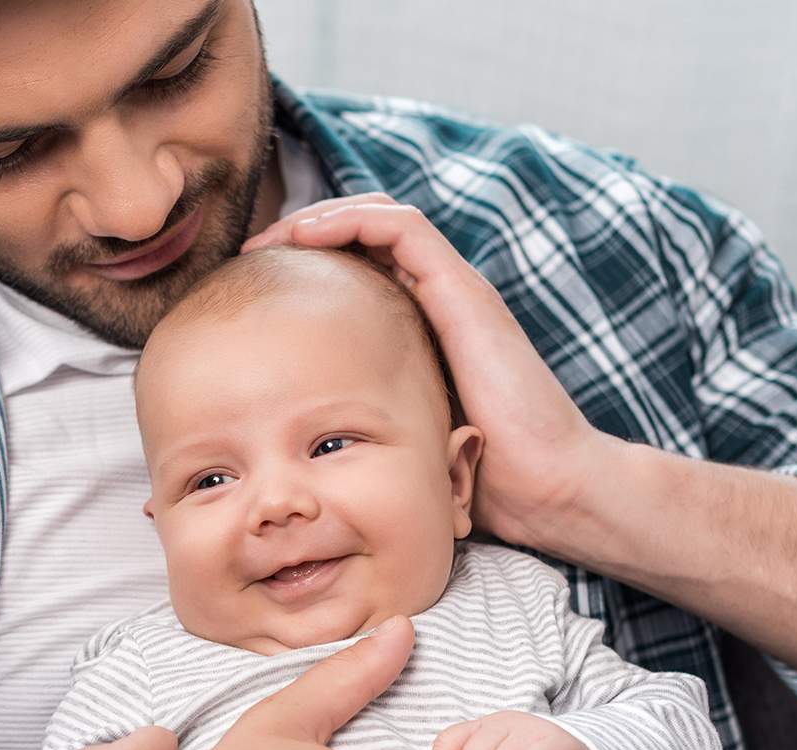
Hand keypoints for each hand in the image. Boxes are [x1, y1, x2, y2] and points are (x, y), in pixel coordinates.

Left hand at [244, 195, 614, 549]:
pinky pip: (403, 230)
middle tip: (253, 252)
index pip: (360, 268)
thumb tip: (294, 443)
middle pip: (367, 233)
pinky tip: (306, 237)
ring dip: (322, 216)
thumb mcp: (394, 444)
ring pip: (382, 217)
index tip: (252, 288)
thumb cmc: (475, 480)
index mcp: (421, 329)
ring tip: (273, 238)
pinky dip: (352, 221)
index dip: (306, 264)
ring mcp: (455, 291)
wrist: (544, 486)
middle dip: (305, 230)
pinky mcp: (463, 292)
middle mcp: (439, 301)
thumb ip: (355, 427)